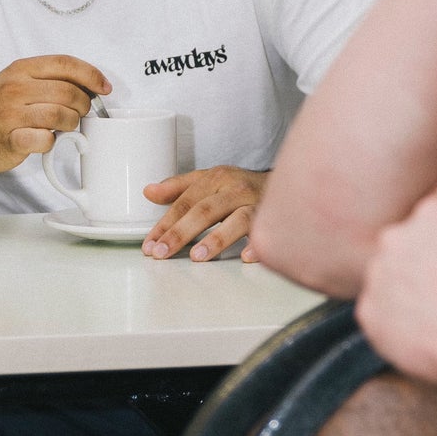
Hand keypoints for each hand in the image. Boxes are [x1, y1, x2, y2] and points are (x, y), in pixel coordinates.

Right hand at [0, 55, 109, 173]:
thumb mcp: (19, 82)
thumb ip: (49, 79)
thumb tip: (91, 84)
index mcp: (21, 69)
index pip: (64, 64)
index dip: (91, 75)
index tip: (104, 88)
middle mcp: (15, 88)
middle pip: (67, 92)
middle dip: (83, 104)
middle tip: (81, 112)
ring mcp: (10, 114)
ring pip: (59, 115)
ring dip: (71, 123)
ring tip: (66, 126)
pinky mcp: (10, 139)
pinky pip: (45, 140)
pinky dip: (52, 142)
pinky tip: (46, 139)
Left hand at [141, 166, 267, 262]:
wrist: (288, 181)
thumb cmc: (242, 186)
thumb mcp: (210, 180)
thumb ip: (178, 187)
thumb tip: (148, 191)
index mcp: (217, 179)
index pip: (185, 202)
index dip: (166, 224)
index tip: (151, 245)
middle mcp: (237, 189)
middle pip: (205, 210)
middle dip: (181, 232)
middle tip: (162, 253)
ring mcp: (258, 204)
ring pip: (237, 220)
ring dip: (217, 238)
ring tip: (197, 256)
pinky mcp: (277, 218)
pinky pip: (268, 232)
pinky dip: (258, 243)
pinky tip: (247, 256)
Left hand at [356, 195, 436, 389]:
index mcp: (430, 213)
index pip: (424, 227)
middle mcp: (396, 237)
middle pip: (398, 252)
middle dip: (413, 272)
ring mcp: (378, 274)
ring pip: (385, 286)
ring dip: (401, 301)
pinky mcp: (368, 311)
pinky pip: (377, 320)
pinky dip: (393, 331)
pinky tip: (424, 342)